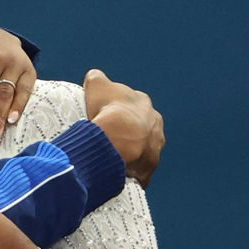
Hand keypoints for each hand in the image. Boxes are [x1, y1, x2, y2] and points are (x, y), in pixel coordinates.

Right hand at [82, 69, 164, 188]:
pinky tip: (114, 172)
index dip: (118, 110)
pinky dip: (128, 172)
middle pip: (140, 127)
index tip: (106, 116)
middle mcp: (155, 124)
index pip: (132, 104)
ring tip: (110, 156)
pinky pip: (137, 171)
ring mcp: (154, 147)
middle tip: (108, 137)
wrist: (115, 140)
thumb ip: (97, 78)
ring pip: (142, 150)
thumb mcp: (97, 85)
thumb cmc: (107, 110)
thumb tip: (94, 76)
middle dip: (128, 132)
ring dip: (130, 153)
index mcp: (144, 103)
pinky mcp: (148, 168)